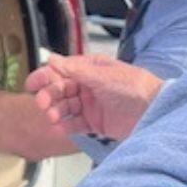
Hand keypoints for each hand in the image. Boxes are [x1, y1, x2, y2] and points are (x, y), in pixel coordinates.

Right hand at [25, 54, 163, 139]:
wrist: (155, 111)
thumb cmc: (136, 87)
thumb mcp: (104, 76)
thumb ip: (76, 70)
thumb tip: (53, 58)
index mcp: (90, 69)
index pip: (62, 71)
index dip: (46, 76)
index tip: (32, 84)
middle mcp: (89, 86)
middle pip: (61, 90)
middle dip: (49, 96)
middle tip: (42, 103)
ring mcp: (91, 105)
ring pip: (66, 107)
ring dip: (56, 111)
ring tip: (52, 117)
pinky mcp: (95, 123)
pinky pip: (75, 124)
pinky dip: (65, 126)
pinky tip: (58, 128)